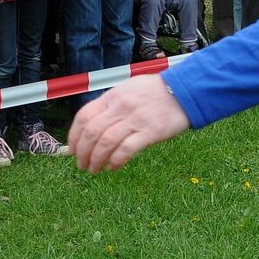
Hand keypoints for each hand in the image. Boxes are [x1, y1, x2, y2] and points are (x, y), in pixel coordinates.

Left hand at [71, 74, 191, 173]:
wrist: (185, 90)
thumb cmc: (156, 91)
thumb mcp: (128, 89)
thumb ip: (111, 104)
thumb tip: (93, 125)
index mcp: (113, 96)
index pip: (84, 117)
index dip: (74, 136)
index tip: (73, 150)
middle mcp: (120, 107)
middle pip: (92, 133)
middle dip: (82, 153)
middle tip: (81, 165)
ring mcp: (135, 120)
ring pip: (105, 143)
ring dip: (96, 160)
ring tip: (94, 170)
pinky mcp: (150, 132)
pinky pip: (126, 150)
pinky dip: (115, 161)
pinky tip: (112, 167)